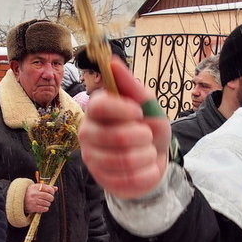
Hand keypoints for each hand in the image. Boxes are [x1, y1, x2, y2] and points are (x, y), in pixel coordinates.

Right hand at [24, 182, 56, 214]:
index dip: (52, 192)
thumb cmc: (30, 193)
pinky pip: (44, 209)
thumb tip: (56, 188)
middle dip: (51, 198)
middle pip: (49, 197)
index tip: (51, 193)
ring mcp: (33, 201)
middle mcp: (34, 194)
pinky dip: (45, 208)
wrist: (19, 200)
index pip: (49, 189)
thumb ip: (47, 187)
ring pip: (47, 203)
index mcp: (35, 187)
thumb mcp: (37, 188)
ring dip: (48, 204)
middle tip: (49, 199)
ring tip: (44, 203)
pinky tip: (42, 206)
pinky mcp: (33, 208)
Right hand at [80, 61, 170, 199]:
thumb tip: (113, 61)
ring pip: (123, 159)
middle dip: (142, 135)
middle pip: (113, 136)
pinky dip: (148, 172)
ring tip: (148, 151)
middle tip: (147, 134)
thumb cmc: (147, 127)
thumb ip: (131, 85)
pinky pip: (129, 179)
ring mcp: (91, 158)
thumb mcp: (147, 104)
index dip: (122, 110)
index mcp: (95, 110)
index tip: (138, 113)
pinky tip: (146, 167)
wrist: (154, 159)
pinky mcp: (101, 179)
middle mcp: (87, 132)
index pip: (99, 105)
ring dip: (147, 155)